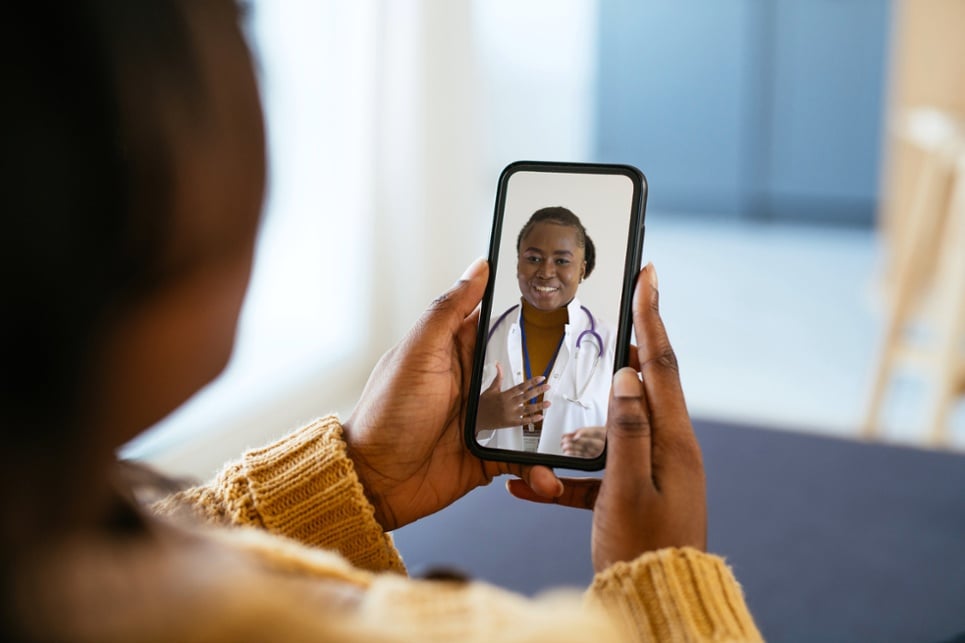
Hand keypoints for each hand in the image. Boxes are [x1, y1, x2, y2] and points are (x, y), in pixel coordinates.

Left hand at [343, 259, 563, 530]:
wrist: (376, 482)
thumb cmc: (387, 415)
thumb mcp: (418, 354)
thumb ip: (448, 311)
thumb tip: (477, 268)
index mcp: (453, 353)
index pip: (495, 326)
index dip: (526, 319)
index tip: (560, 311)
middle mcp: (470, 385)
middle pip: (522, 373)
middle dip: (548, 378)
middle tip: (581, 379)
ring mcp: (481, 422)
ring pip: (529, 417)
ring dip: (548, 425)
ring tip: (570, 432)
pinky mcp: (488, 456)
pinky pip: (523, 459)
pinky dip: (537, 468)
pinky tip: (545, 474)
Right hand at [476, 364, 548, 430]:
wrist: (476, 418)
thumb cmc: (483, 404)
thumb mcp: (490, 389)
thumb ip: (498, 378)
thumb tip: (499, 366)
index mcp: (505, 395)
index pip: (521, 386)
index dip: (532, 382)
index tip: (540, 378)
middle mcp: (509, 404)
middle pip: (527, 396)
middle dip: (539, 391)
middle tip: (547, 387)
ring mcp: (510, 414)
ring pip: (528, 409)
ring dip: (539, 406)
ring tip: (548, 403)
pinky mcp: (510, 423)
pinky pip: (523, 421)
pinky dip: (532, 419)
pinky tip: (539, 417)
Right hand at [507, 263, 705, 571]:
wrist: (657, 601)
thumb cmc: (645, 550)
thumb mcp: (628, 489)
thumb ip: (627, 431)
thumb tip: (625, 375)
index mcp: (673, 440)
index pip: (660, 363)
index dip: (651, 316)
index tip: (649, 274)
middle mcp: (667, 448)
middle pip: (640, 385)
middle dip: (621, 350)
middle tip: (603, 316)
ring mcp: (651, 470)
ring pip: (610, 428)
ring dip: (578, 421)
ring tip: (552, 412)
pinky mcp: (632, 494)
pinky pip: (596, 472)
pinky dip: (567, 475)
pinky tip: (532, 486)